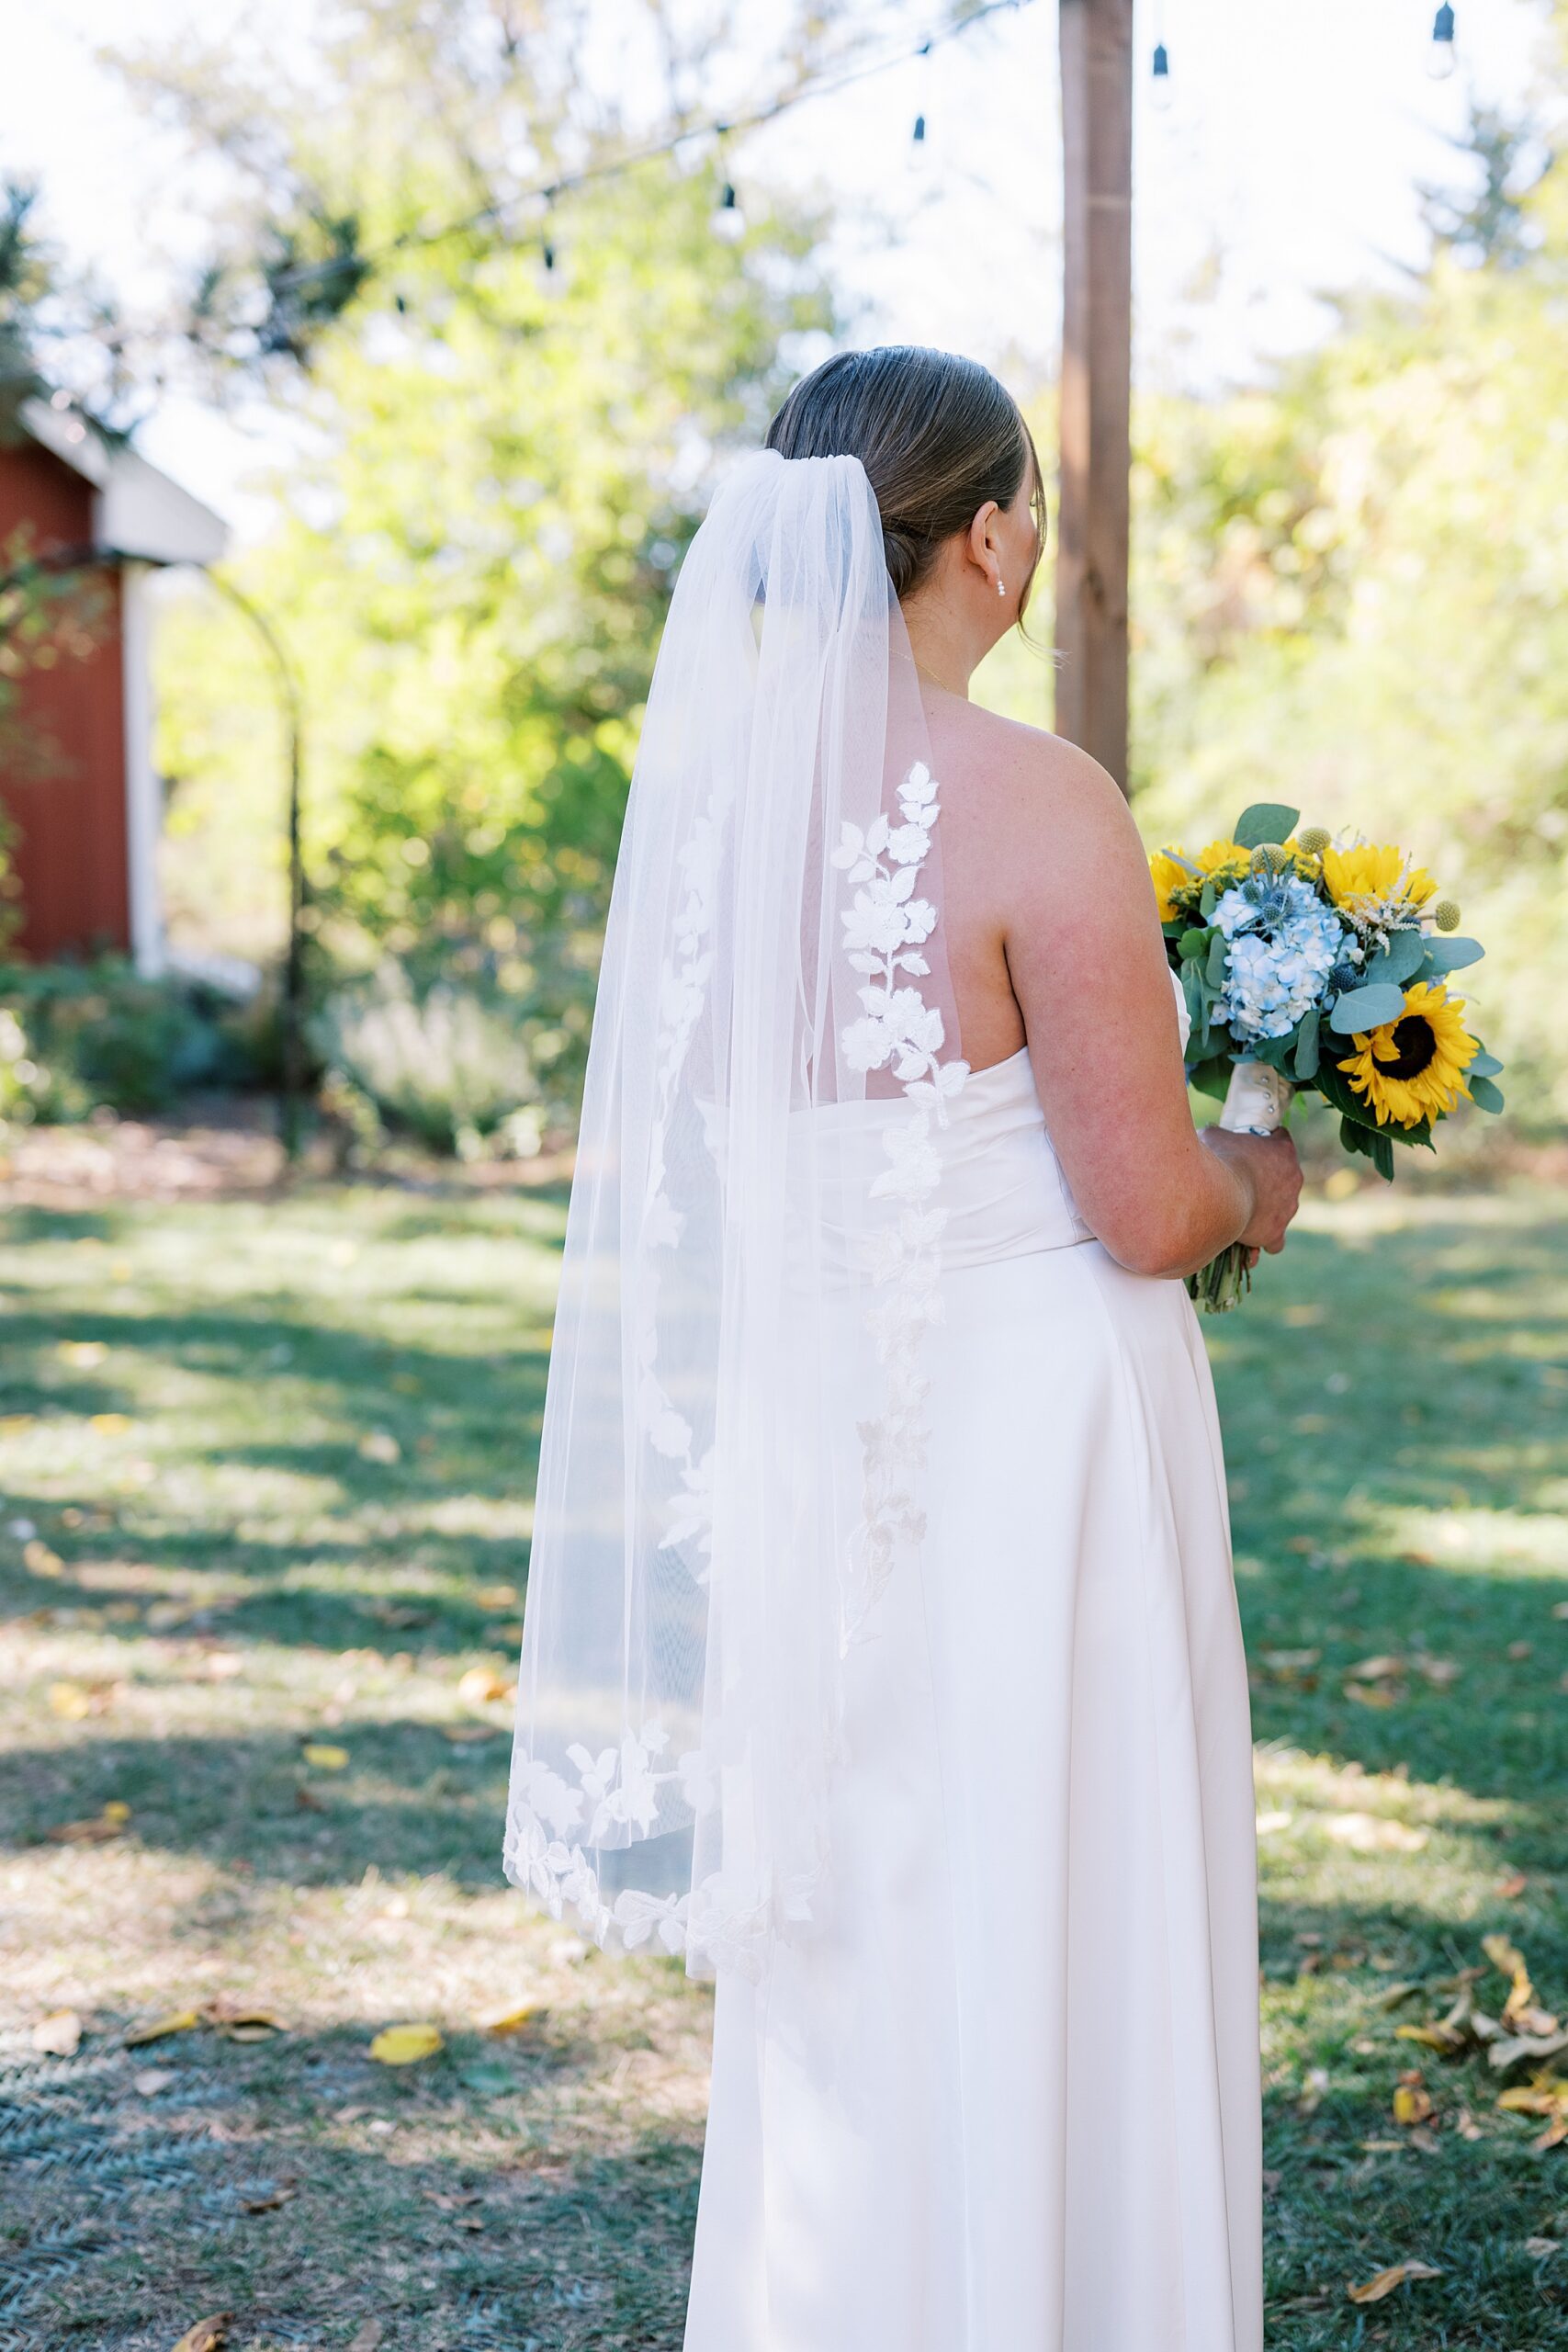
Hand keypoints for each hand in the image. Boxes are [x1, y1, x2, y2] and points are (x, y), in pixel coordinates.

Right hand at [1199, 1125, 1302, 1255]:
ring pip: (1281, 1208)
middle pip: (1283, 1175)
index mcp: (1283, 1149)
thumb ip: (1218, 1135)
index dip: (1265, 1141)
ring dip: (1264, 1209)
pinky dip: (1262, 1239)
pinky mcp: (1276, 1232)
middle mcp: (1294, 1178)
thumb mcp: (1213, 1136)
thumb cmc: (1217, 1160)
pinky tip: (1246, 1240)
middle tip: (1238, 1180)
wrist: (1218, 1194)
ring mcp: (1288, 1207)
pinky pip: (1275, 1241)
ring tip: (1238, 1211)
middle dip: (1264, 1178)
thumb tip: (1209, 1134)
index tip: (1249, 1146)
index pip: (1281, 1138)